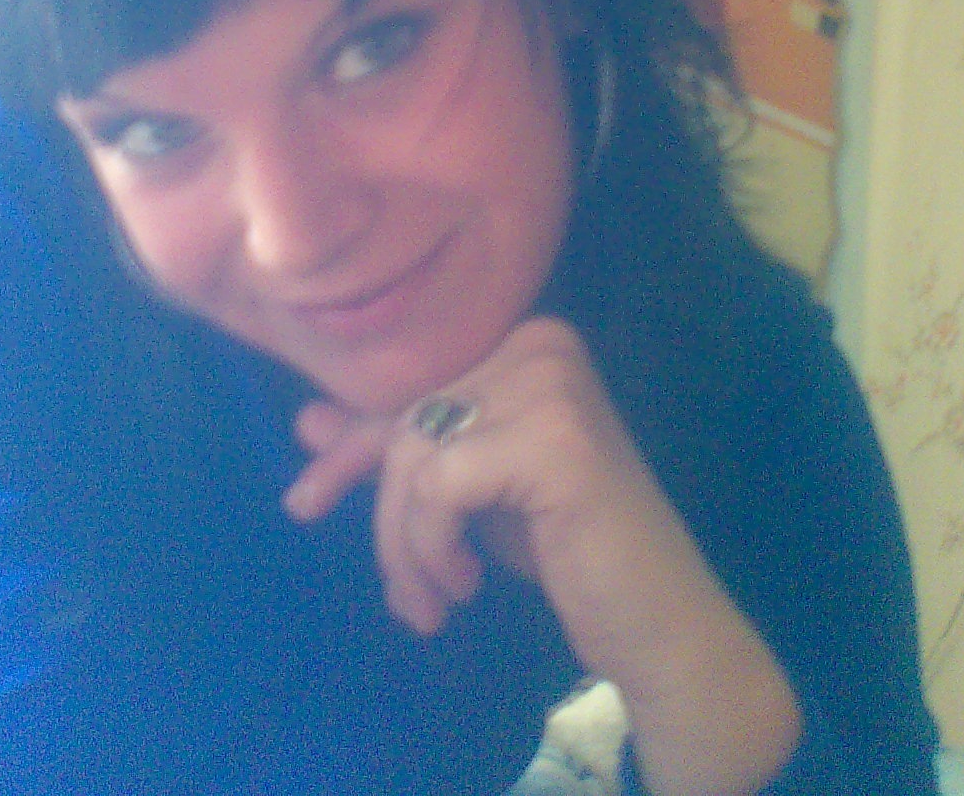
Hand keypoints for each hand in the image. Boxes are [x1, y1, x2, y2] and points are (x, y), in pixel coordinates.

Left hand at [284, 316, 800, 795]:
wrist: (657, 623)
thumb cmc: (566, 550)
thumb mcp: (469, 492)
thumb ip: (399, 450)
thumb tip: (306, 420)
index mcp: (526, 340)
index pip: (409, 387)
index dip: (350, 449)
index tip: (306, 501)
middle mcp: (540, 343)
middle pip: (405, 420)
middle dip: (379, 511)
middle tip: (395, 592)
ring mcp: (550, 384)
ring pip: (413, 456)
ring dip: (404, 545)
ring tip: (428, 602)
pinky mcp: (552, 438)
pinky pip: (438, 487)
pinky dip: (431, 546)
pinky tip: (464, 584)